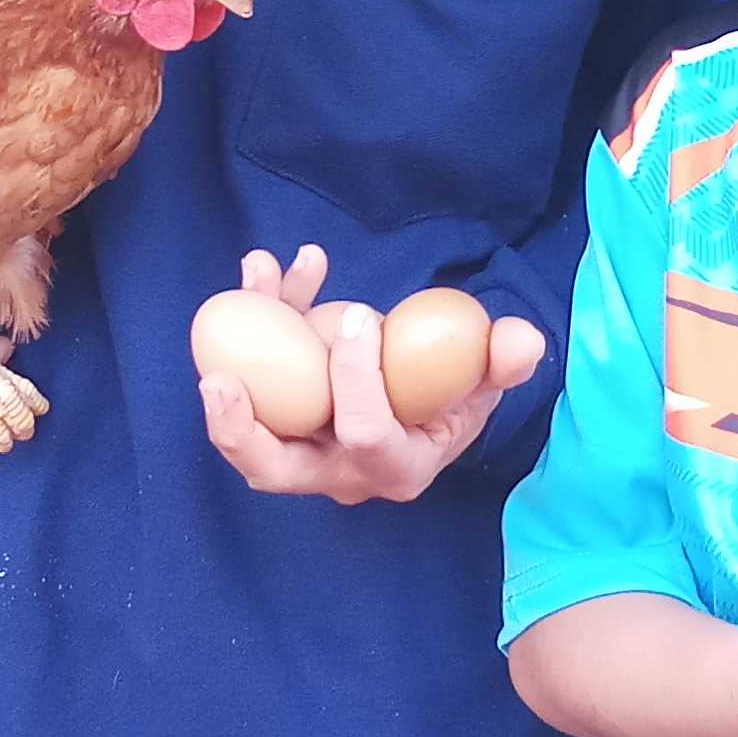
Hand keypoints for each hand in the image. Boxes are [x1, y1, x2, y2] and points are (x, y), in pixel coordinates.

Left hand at [197, 244, 545, 506]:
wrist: (427, 399)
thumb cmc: (456, 393)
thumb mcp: (486, 382)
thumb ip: (503, 363)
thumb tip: (520, 339)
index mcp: (395, 467)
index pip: (364, 435)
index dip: (357, 378)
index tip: (362, 315)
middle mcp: (339, 470)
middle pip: (275, 469)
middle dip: (239, 432)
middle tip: (217, 382)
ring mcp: (303, 447)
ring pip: (251, 420)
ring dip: (240, 349)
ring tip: (255, 280)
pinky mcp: (281, 414)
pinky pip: (256, 374)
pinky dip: (261, 317)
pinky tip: (277, 265)